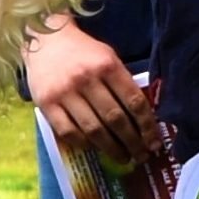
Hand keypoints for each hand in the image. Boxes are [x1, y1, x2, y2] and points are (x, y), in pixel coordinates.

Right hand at [23, 16, 153, 156]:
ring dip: (111, 149)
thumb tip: (141, 120)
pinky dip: (85, 144)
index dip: (147, 126)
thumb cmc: (82, 52)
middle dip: (132, 142)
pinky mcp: (46, 104)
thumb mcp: (108, 58)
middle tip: (141, 156)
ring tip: (123, 157)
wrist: (44, 41)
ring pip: (93, 129)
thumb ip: (122, 83)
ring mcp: (64, 93)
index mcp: (107, 65)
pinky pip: (69, 133)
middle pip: (115, 119)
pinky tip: (95, 148)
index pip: (134, 101)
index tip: (154, 142)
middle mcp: (86, 79)